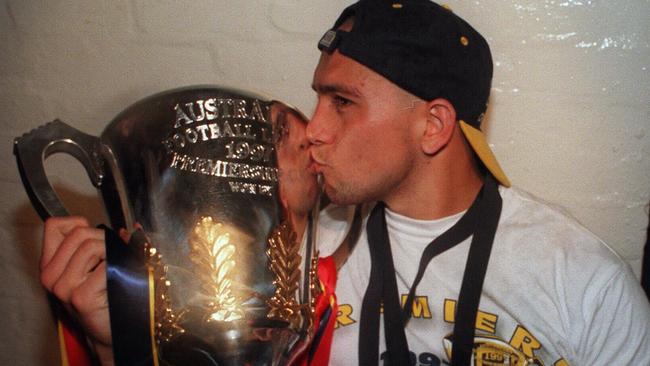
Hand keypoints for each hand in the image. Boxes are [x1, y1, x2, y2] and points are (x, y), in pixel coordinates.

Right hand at [40, 216, 113, 364]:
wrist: (112, 330)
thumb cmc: (107, 295)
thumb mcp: (98, 265)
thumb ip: (104, 242)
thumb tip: (131, 228)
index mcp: (50, 264)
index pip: (54, 226)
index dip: (79, 224)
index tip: (94, 238)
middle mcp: (51, 275)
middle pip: (79, 233)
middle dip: (104, 239)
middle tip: (113, 257)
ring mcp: (64, 287)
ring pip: (91, 246)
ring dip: (112, 252)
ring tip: (114, 271)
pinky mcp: (81, 296)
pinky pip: (105, 266)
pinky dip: (119, 268)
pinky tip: (117, 283)